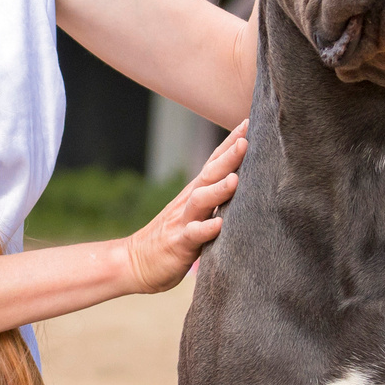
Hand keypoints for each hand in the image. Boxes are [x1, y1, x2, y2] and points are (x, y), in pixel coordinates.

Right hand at [122, 124, 246, 294]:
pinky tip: (218, 224)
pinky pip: (193, 234)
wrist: (135, 262)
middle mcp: (189, 202)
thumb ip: (214, 197)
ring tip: (235, 180)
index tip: (249, 122)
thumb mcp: (195, 212)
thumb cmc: (173, 236)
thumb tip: (242, 181)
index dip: (230, 143)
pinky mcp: (179, 244)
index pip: (214, 162)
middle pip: (210, 173)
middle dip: (229, 156)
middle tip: (246, 140)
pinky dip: (205, 229)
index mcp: (196, 192)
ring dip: (218, 189)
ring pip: (201, 200)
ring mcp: (183, 221)